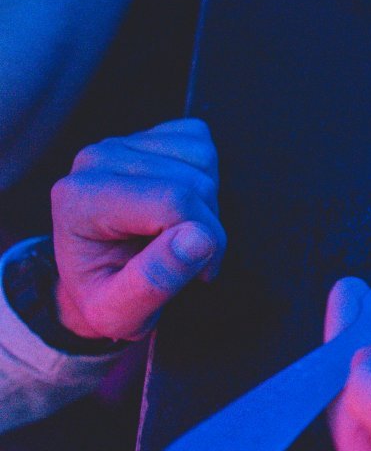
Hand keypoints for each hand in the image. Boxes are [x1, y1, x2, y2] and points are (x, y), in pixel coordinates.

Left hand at [51, 118, 224, 340]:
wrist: (92, 280)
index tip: (200, 272)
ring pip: (202, 159)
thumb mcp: (121, 313)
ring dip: (208, 204)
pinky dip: (206, 176)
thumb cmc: (105, 297)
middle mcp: (95, 161)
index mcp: (81, 199)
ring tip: (182, 234)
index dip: (204, 240)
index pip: (173, 201)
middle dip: (207, 226)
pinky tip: (182, 206)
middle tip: (190, 258)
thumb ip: (156, 280)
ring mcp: (120, 144)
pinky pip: (199, 142)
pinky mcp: (144, 137)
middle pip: (193, 181)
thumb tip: (200, 237)